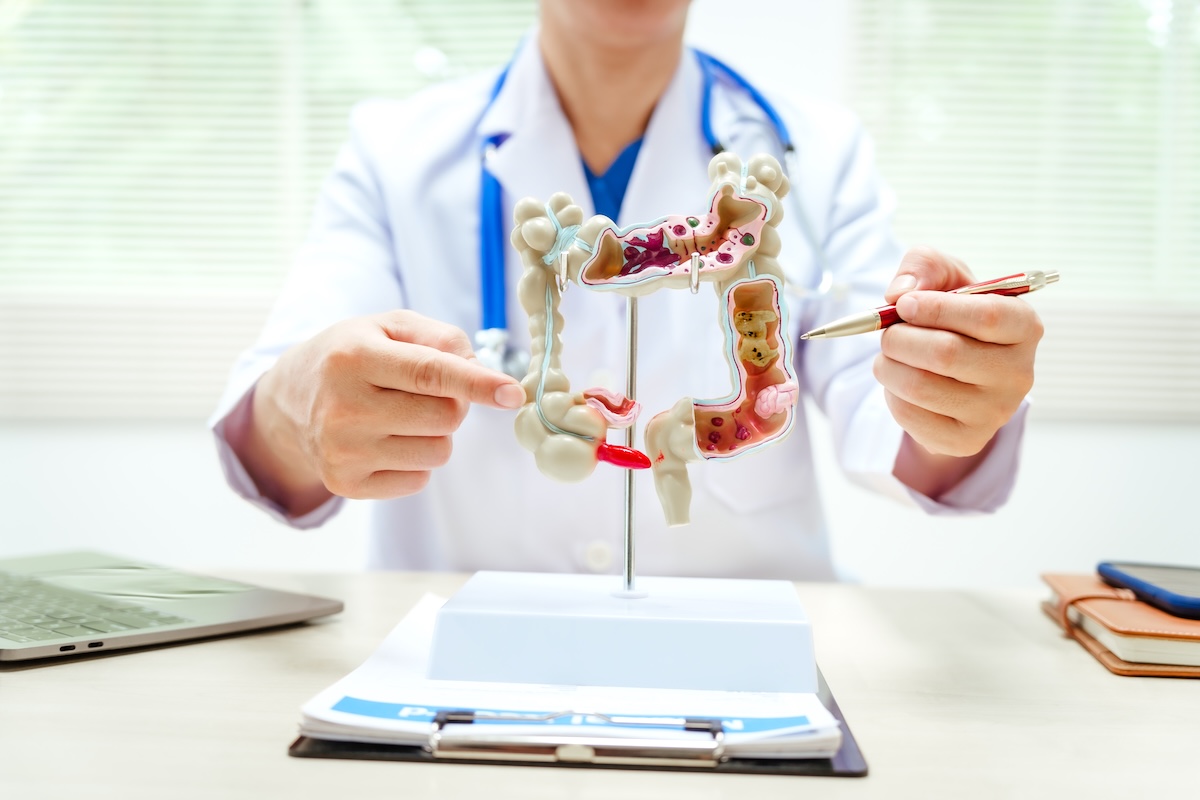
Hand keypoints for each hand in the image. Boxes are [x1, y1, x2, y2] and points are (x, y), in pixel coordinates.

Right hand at [235, 311, 525, 513]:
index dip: (477, 383)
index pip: (430, 373)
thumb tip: (479, 368)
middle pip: (446, 417)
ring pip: (439, 452)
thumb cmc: (351, 356)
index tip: (512, 393)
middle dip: (454, 403)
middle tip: (426, 392)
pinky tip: (386, 440)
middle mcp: (345, 408)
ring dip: (435, 434)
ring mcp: (343, 451)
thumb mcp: (387, 326)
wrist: (289, 401)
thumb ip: (439, 337)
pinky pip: (419, 479)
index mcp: (354, 358)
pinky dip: (415, 460)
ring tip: (401, 415)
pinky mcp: (346, 484)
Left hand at [874, 247, 1043, 493]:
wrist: (954, 372)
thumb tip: (900, 292)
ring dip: (888, 366)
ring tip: (888, 356)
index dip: (936, 308)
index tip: (904, 305)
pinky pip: (912, 416)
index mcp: (1024, 326)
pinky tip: (899, 382)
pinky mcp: (966, 440)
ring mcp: (995, 411)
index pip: (987, 316)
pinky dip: (891, 395)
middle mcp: (1019, 373)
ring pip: (922, 386)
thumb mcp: (945, 278)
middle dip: (900, 338)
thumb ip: (925, 266)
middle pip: (947, 353)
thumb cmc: (952, 315)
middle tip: (886, 333)